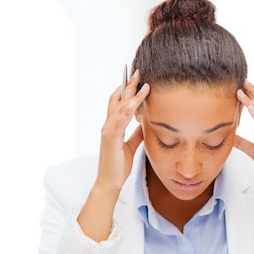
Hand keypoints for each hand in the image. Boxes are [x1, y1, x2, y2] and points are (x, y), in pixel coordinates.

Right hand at [96, 70, 149, 191]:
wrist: (109, 182)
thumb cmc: (118, 165)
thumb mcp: (131, 146)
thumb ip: (136, 133)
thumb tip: (145, 123)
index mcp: (113, 126)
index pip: (118, 103)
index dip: (126, 90)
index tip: (136, 78)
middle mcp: (108, 126)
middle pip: (117, 100)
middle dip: (128, 85)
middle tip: (138, 71)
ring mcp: (108, 131)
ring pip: (119, 107)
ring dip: (130, 93)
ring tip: (141, 82)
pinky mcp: (110, 139)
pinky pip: (119, 121)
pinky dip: (127, 110)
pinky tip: (135, 102)